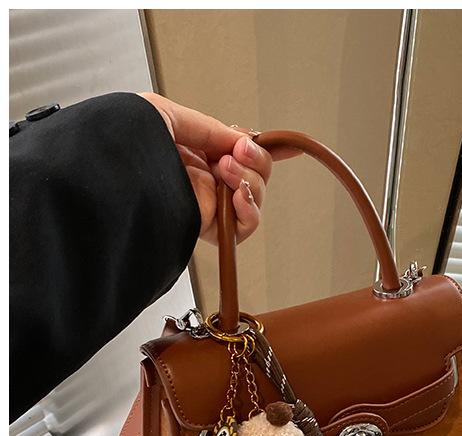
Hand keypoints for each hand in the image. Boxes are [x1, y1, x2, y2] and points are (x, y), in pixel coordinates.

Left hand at [138, 92, 297, 244]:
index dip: (264, 149)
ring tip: (226, 169)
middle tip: (237, 150)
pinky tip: (236, 194)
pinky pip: (247, 223)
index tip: (287, 147)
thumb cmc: (122, 146)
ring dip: (250, 179)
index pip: (237, 151)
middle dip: (255, 158)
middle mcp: (204, 179)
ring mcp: (210, 205)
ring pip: (255, 196)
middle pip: (255, 172)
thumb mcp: (168, 115)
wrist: (110, 178)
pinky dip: (250, 207)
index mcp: (192, 152)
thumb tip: (242, 140)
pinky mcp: (212, 229)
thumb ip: (210, 127)